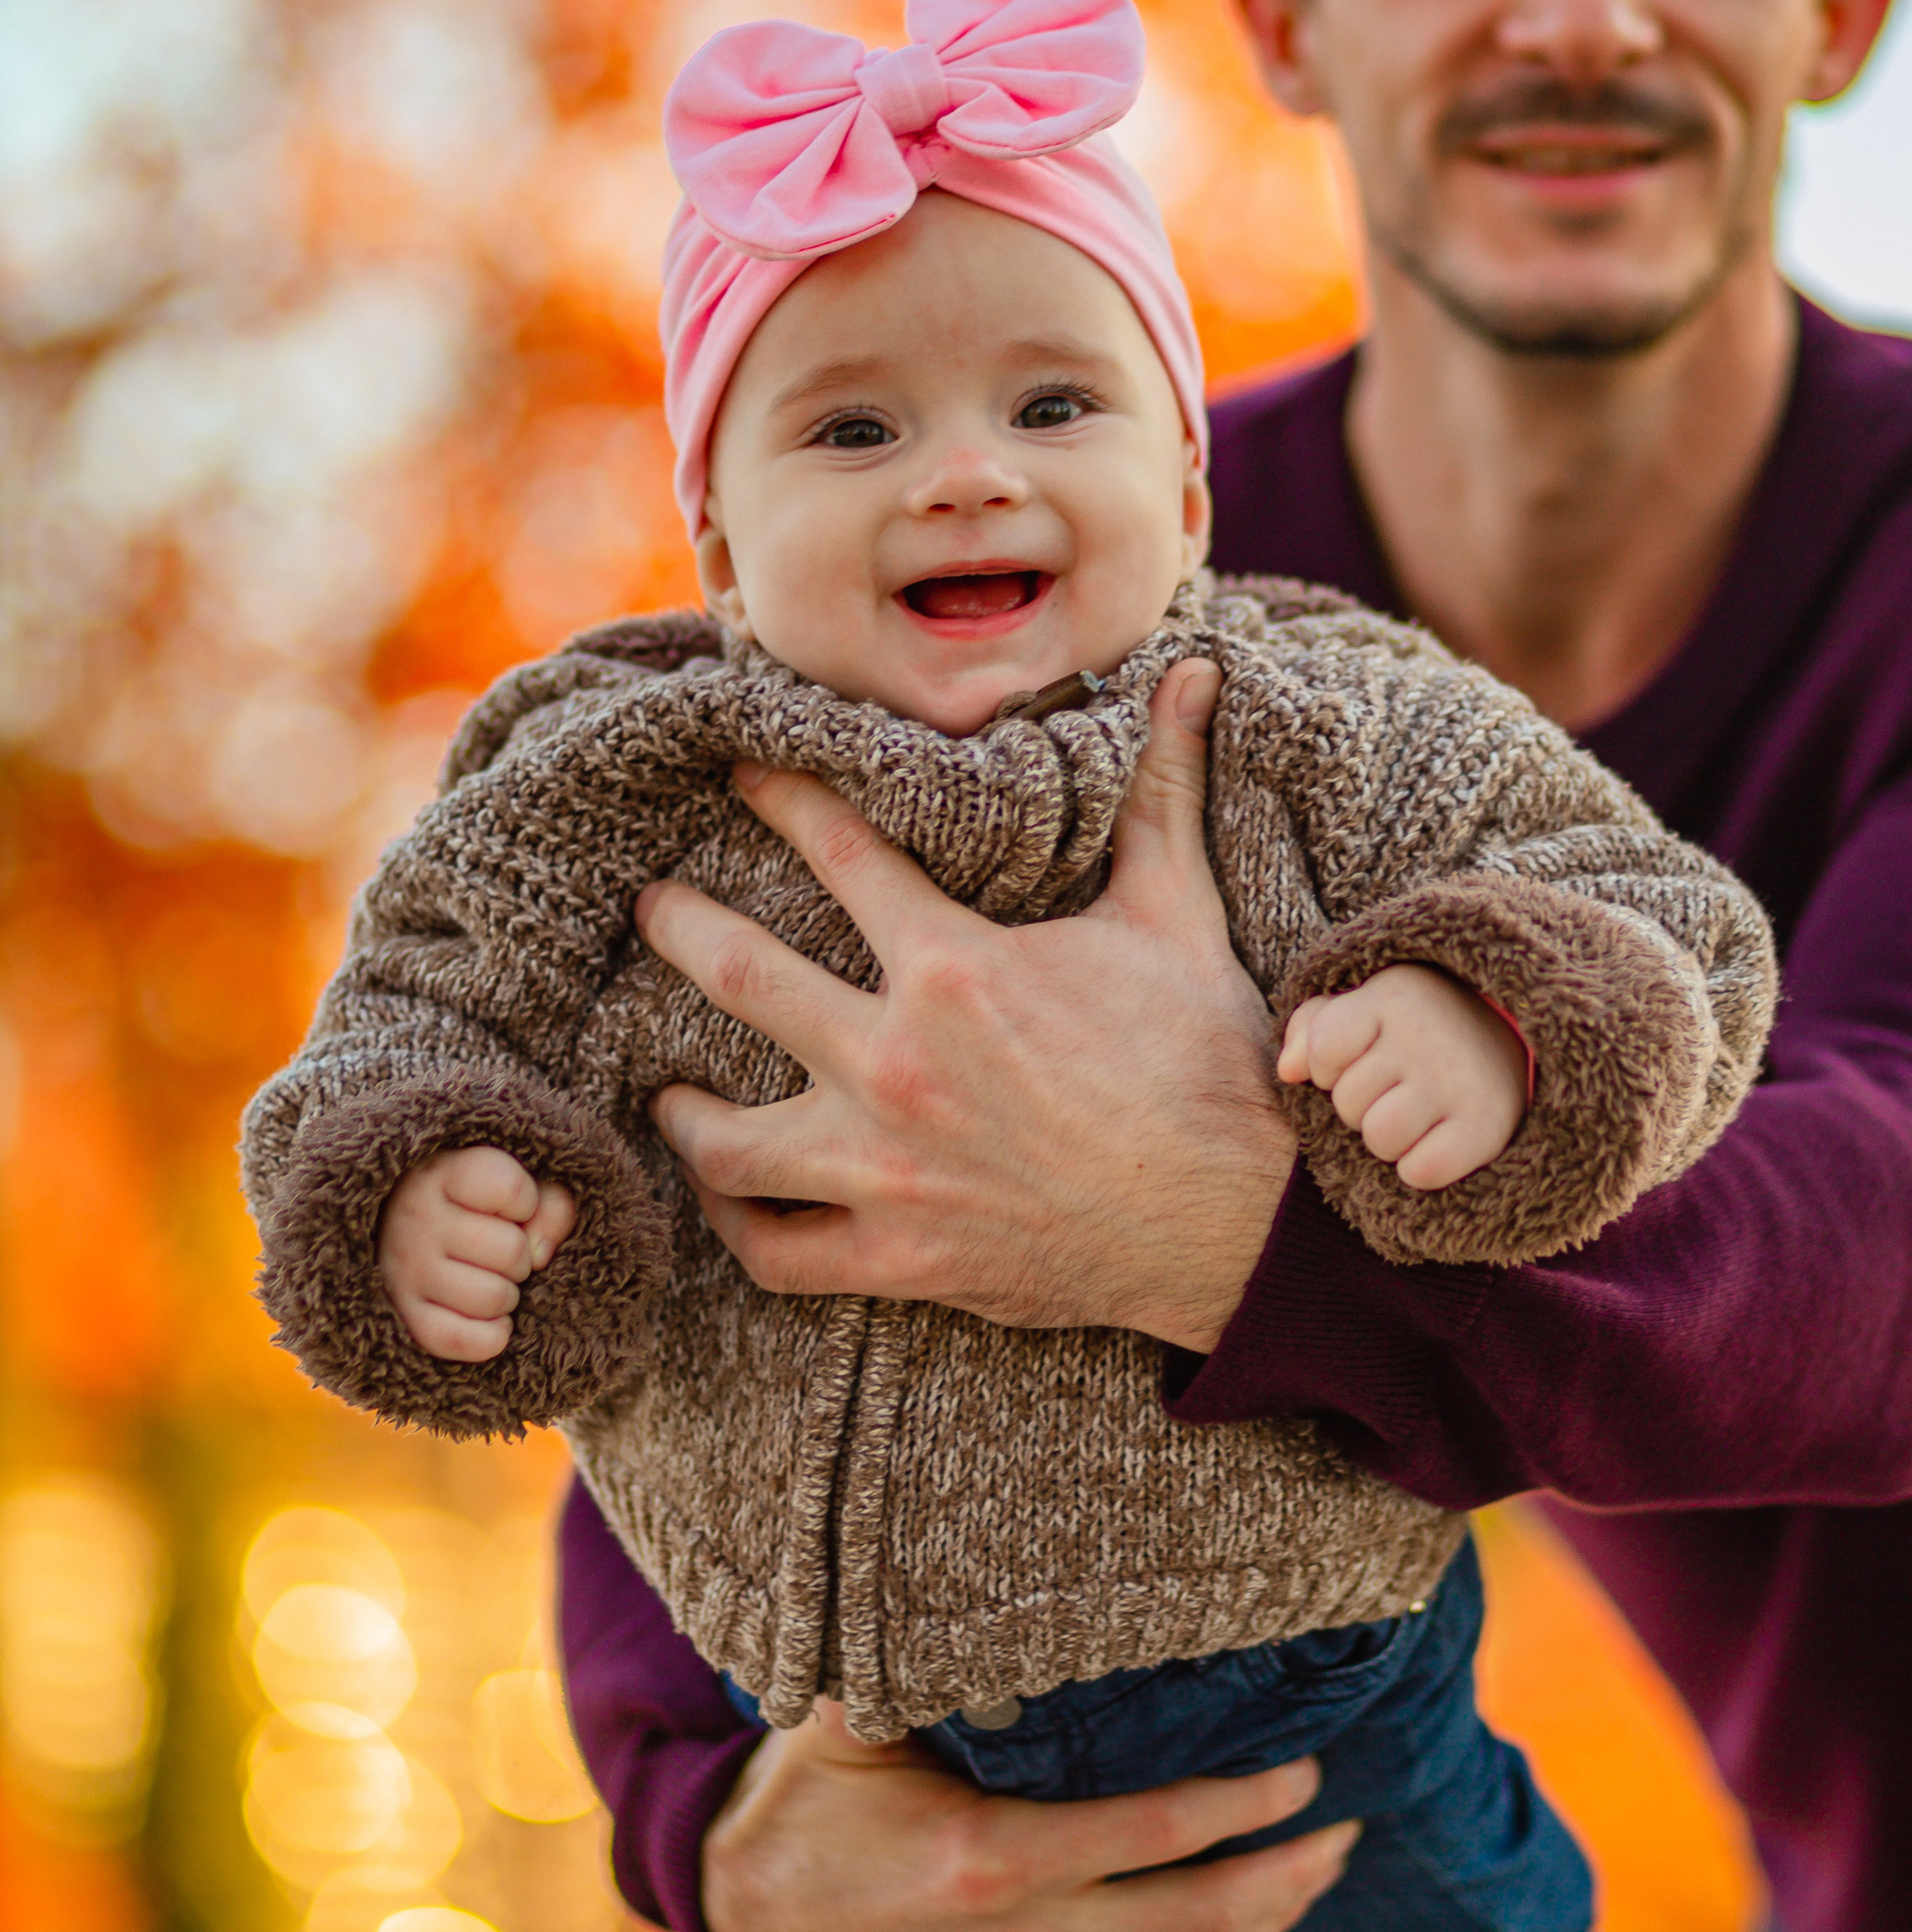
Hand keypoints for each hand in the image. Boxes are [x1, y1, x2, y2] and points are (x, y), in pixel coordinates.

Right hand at [377, 1146, 577, 1360]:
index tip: (510, 1205)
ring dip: (508, 1296)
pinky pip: (464, 1341)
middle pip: (511, 1251)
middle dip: (521, 1256)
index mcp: (443, 1172)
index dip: (527, 1202)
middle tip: (501, 1251)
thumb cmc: (481, 1205)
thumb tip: (540, 1256)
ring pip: (493, 1298)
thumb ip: (551, 1205)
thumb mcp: (519, 1186)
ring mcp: (404, 1269)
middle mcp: (416, 1218)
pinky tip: (490, 1319)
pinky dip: (490, 1337)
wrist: (411, 1229)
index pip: (511, 1189)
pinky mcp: (405, 1315)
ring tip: (492, 1280)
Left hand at [637, 661, 1296, 1349]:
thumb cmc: (1206, 1061)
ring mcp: (888, 1168)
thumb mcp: (1175, 914)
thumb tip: (1190, 675)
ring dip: (682, 1111)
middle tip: (649, 907)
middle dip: (680, 930)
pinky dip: (740, 1229)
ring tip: (663, 1089)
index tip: (739, 774)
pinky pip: (776, 1253)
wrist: (1242, 1219)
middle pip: (741, 977)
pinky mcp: (899, 1256)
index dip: (779, 797)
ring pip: (727, 1142)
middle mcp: (900, 1063)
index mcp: (956, 966)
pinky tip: (731, 1203)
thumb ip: (1158, 794)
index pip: (837, 850)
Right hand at [703, 1698, 1359, 1931]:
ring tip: (1316, 1872)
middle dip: (1289, 1874)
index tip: (1307, 1769)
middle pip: (1201, 1921)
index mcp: (992, 1860)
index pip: (1162, 1834)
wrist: (748, 1928)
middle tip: (1347, 1827)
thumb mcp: (857, 1718)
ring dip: (1265, 1927)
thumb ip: (933, 1661)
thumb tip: (1001, 1572)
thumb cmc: (810, 1803)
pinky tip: (1240, 1927)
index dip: (1249, 1803)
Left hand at [1277, 963, 1528, 1187]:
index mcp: (1394, 994)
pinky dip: (1422, 1167)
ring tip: (1416, 1113)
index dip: (1329, 1067)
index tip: (1360, 1056)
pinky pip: (1421, 1172)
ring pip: (1381, 1139)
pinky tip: (1439, 1138)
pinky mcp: (1488, 1127)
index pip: (1324, 1052)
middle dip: (1364, 1103)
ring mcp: (1460, 1081)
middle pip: (1348, 1102)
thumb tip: (1287, 1071)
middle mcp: (1428, 1034)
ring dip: (1389, 1139)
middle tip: (1400, 1086)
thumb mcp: (1364, 1007)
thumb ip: (1311, 1028)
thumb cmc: (1418, 1026)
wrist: (1518, 1037)